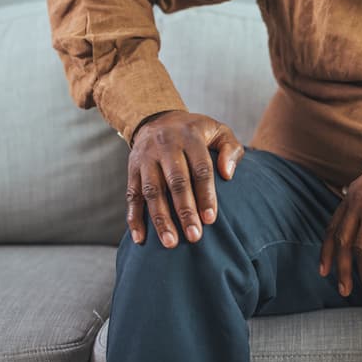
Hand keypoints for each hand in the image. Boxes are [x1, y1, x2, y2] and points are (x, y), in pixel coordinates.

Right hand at [125, 111, 243, 247]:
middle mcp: (165, 146)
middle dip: (185, 211)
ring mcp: (146, 158)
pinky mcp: (132, 169)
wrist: (156, 118)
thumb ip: (230, 148)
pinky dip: (134, 218)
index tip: (210, 219)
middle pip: (175, 181)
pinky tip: (141, 239)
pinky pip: (131, 195)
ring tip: (171, 243)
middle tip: (194, 236)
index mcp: (190, 136)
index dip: (205, 194)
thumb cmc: (195, 132)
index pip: (199, 168)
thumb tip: (228, 174)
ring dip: (160, 219)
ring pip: (152, 191)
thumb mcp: (217, 130)